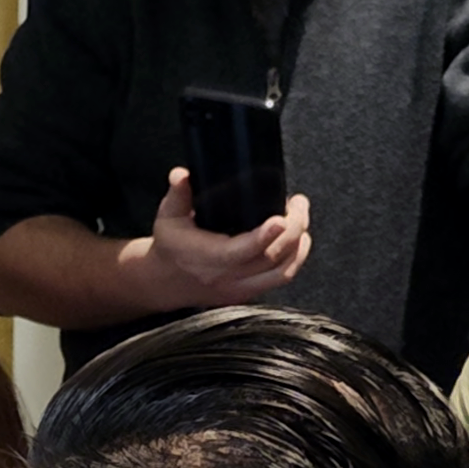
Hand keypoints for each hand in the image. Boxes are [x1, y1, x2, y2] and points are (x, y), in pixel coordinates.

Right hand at [139, 169, 312, 305]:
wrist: (167, 282)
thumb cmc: (170, 248)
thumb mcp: (168, 217)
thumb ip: (177, 194)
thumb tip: (181, 175)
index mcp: (208, 259)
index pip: (241, 251)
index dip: (265, 236)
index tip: (281, 218)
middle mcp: (227, 277)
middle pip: (271, 258)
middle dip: (294, 229)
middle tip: (300, 204)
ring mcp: (240, 288)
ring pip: (282, 272)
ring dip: (298, 246)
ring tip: (301, 220)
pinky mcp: (249, 292)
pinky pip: (280, 279)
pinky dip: (295, 259)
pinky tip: (298, 241)